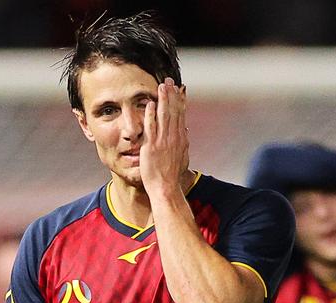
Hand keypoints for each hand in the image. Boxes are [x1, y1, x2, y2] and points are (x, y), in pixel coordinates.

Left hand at [140, 77, 189, 196]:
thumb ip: (183, 144)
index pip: (181, 116)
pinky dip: (151, 115)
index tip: (180, 89)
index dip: (180, 101)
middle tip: (170, 81)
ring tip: (162, 86)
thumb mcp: (182, 158)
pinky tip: (150, 104)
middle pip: (173, 112)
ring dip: (163, 100)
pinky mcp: (152, 146)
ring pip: (164, 116)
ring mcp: (163, 141)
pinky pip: (151, 127)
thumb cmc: (172, 177)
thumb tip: (185, 134)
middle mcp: (173, 138)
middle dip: (172, 95)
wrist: (166, 188)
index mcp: (180, 140)